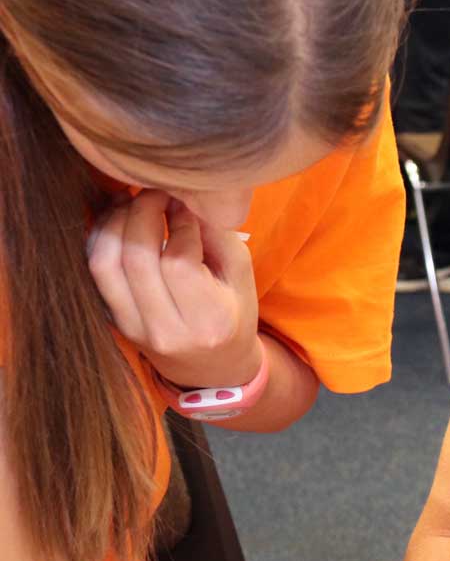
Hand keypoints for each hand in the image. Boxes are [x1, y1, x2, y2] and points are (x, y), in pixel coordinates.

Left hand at [87, 191, 262, 389]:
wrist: (210, 367)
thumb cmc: (232, 315)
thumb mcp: (241, 278)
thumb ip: (218, 237)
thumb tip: (184, 198)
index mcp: (208, 321)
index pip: (178, 261)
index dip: (178, 223)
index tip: (185, 206)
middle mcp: (166, 330)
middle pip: (136, 259)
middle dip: (141, 213)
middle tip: (154, 193)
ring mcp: (134, 329)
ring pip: (106, 264)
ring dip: (114, 223)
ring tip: (131, 203)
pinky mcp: (115, 321)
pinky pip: (96, 273)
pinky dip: (101, 240)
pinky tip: (118, 223)